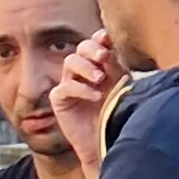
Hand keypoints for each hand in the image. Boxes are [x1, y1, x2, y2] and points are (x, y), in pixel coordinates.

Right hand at [49, 35, 123, 167]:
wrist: (105, 141)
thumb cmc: (114, 113)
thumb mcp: (118, 86)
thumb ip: (114, 67)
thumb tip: (110, 48)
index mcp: (99, 65)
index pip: (96, 44)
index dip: (100, 38)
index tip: (108, 37)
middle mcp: (83, 71)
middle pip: (81, 48)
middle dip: (92, 50)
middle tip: (103, 57)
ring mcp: (69, 84)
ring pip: (70, 62)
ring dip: (85, 67)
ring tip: (100, 79)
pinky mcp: (59, 100)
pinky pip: (65, 87)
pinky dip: (81, 89)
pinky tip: (95, 96)